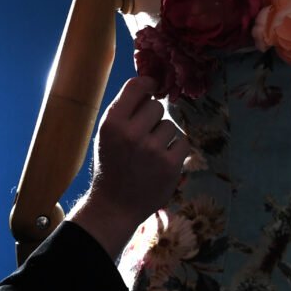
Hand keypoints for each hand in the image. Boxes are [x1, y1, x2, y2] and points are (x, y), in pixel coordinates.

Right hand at [70, 76, 188, 256]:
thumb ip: (126, 111)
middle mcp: (130, 133)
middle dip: (153, 119)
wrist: (114, 206)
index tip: (153, 88)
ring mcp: (152, 149)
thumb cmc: (112, 166)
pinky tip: (161, 163)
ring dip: (164, 137)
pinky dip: (175, 151)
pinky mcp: (170, 165)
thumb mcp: (107, 136)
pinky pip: (183, 142)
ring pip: (170, 125)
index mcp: (111, 123)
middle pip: (157, 106)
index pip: (136, 86)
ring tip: (149, 155)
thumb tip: (151, 86)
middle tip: (143, 137)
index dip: (148, 84)